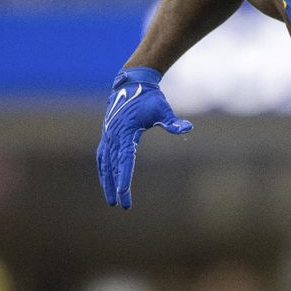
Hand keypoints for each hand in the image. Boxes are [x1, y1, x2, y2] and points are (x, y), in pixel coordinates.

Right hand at [96, 67, 191, 208]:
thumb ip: (173, 121)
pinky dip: (104, 172)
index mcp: (126, 132)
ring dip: (107, 183)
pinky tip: (107, 183)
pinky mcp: (107, 136)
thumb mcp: (162, 109)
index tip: (124, 193)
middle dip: (117, 187)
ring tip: (111, 202)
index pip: (125, 160)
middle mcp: (113, 136)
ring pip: (105, 165)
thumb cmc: (149, 99)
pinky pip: (102, 158)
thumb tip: (188, 128)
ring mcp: (108, 136)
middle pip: (114, 167)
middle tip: (123, 205)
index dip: (124, 178)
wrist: (131, 85)